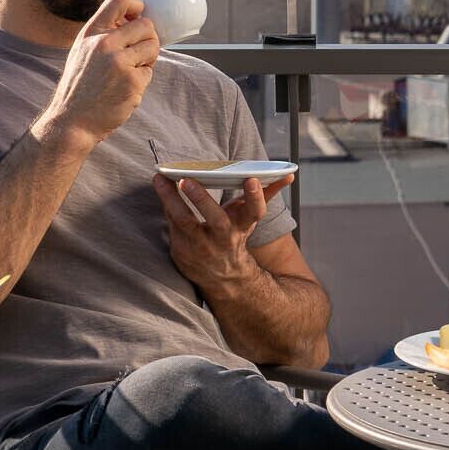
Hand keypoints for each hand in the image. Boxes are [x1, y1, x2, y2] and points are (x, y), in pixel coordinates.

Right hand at [39, 0, 160, 144]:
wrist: (71, 120)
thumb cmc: (80, 87)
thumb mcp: (83, 51)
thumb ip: (104, 35)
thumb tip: (134, 21)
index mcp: (92, 32)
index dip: (137, 5)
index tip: (138, 17)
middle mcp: (104, 43)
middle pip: (146, 24)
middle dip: (148, 38)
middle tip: (139, 54)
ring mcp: (119, 61)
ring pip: (153, 46)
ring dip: (148, 59)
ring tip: (131, 72)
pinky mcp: (132, 81)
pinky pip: (150, 72)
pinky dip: (142, 80)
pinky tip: (126, 89)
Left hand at [153, 173, 293, 288]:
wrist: (220, 275)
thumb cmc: (234, 235)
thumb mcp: (249, 217)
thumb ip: (265, 194)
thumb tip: (289, 175)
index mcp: (243, 227)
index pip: (255, 212)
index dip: (256, 197)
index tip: (252, 179)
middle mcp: (223, 238)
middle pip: (215, 219)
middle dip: (201, 199)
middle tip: (186, 180)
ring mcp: (201, 247)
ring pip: (184, 222)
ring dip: (170, 199)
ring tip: (159, 178)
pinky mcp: (181, 250)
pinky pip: (170, 224)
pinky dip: (164, 205)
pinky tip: (158, 186)